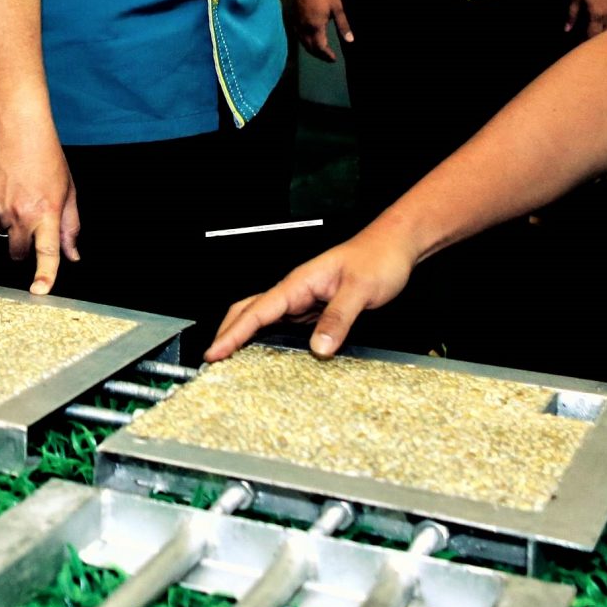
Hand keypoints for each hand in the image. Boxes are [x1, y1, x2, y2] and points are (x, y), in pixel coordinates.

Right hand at [0, 109, 77, 294]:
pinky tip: (7, 187)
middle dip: (25, 249)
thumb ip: (70, 226)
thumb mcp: (68, 190)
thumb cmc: (46, 156)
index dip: (45, 275)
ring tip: (20, 195)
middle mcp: (21, 213)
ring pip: (3, 233)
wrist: (16, 129)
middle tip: (32, 227)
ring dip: (12, 224)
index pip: (47, 252)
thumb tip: (72, 254)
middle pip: (18, 252)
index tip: (40, 291)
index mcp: (47, 211)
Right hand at [207, 222, 418, 360]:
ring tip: (231, 359)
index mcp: (298, 283)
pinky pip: (284, 325)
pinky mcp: (314, 308)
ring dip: (244, 336)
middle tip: (213, 359)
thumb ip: (338, 318)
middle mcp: (296, 291)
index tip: (215, 351)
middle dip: (227, 333)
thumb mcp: (361, 290)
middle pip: (248, 311)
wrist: (393, 248)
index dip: (233, 333)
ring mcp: (303, 300)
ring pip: (263, 318)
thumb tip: (319, 349)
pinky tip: (268, 351)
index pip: (257, 311)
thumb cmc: (377, 259)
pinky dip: (268, 338)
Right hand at [297, 0, 352, 62]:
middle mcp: (304, 27)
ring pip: (302, 41)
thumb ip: (343, 25)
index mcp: (316, 26)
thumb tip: (350, 40)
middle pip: (310, 47)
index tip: (334, 59)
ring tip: (319, 51)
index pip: (320, 47)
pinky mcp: (294, 16)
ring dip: (311, 49)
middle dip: (319, 54)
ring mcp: (298, 22)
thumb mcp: (338, 8)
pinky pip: (298, 34)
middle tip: (328, 58)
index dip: (326, 55)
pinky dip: (303, 41)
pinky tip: (307, 39)